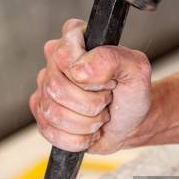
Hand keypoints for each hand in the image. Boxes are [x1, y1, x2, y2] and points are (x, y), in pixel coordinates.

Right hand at [29, 19, 151, 153]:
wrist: (130, 125)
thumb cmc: (131, 95)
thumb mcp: (136, 70)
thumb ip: (113, 59)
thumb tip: (80, 70)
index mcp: (75, 40)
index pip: (64, 55)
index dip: (89, 76)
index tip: (109, 82)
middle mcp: (54, 62)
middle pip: (56, 88)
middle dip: (90, 104)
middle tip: (106, 101)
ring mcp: (44, 89)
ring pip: (53, 113)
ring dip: (85, 123)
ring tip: (98, 116)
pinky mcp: (42, 115)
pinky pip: (50, 132)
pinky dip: (77, 138)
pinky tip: (88, 130)